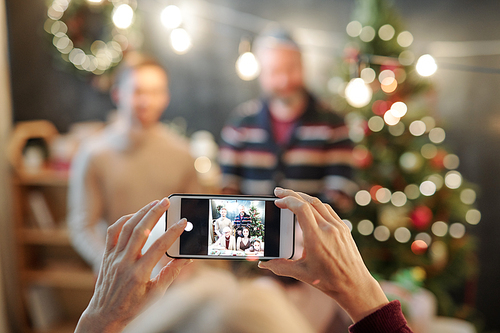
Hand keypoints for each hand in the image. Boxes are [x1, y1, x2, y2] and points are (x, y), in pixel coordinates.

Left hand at [75, 198, 191, 332]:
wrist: (105, 315)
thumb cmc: (132, 307)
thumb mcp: (156, 294)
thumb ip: (171, 273)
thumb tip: (187, 258)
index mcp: (139, 274)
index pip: (159, 247)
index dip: (173, 232)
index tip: (183, 222)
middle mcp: (124, 263)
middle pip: (141, 230)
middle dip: (155, 213)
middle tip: (167, 201)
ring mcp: (113, 257)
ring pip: (127, 227)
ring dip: (141, 212)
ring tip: (154, 203)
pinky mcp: (106, 255)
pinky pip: (112, 231)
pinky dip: (124, 220)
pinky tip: (136, 215)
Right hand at [259, 188, 387, 322]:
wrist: (355, 285)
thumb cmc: (329, 281)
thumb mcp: (301, 274)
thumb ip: (280, 266)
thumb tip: (263, 264)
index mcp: (316, 238)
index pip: (302, 209)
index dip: (288, 200)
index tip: (277, 200)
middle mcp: (328, 229)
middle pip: (309, 201)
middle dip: (291, 194)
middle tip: (278, 192)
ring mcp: (338, 227)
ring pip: (319, 203)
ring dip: (303, 197)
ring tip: (291, 197)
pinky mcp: (344, 228)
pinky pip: (328, 210)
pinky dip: (316, 204)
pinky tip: (308, 206)